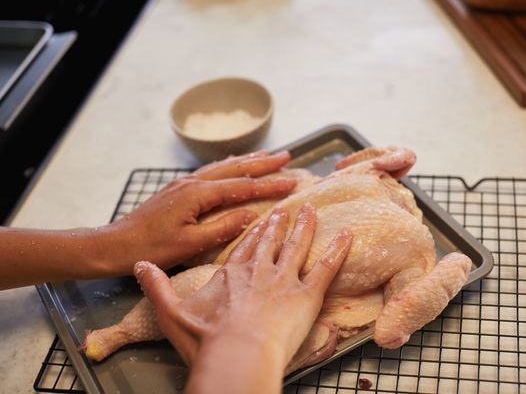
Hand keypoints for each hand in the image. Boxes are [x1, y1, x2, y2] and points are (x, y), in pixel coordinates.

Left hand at [99, 150, 295, 273]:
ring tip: (268, 154)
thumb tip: (251, 214)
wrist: (114, 244)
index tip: (292, 182)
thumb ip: (222, 228)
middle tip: (288, 157)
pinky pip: (210, 171)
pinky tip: (233, 165)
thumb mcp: (190, 244)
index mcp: (198, 194)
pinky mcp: (178, 189)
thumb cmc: (150, 248)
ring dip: (248, 160)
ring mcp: (184, 183)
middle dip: (264, 163)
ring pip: (223, 166)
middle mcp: (192, 182)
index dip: (269, 185)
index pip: (242, 186)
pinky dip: (228, 165)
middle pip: (235, 168)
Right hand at [134, 204, 352, 393]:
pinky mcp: (307, 294)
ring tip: (311, 210)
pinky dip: (338, 249)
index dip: (253, 233)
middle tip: (287, 209)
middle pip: (271, 242)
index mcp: (232, 275)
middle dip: (280, 224)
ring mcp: (285, 280)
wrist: (236, 355)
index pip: (244, 248)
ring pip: (297, 246)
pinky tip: (348, 234)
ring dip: (305, 227)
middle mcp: (259, 271)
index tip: (260, 219)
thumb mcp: (171, 313)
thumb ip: (156, 286)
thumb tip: (139, 265)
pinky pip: (327, 266)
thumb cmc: (206, 339)